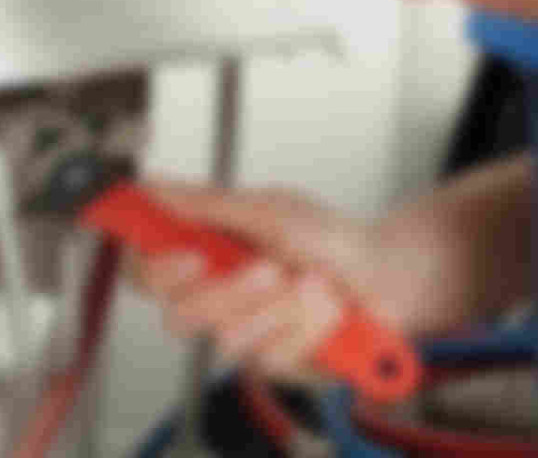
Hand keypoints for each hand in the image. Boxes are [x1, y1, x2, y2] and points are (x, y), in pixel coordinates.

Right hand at [125, 182, 468, 382]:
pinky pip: (269, 355)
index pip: (148, 270)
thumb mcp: (270, 209)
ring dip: (278, 305)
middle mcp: (219, 293)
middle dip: (230, 290)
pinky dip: (306, 324)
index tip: (191, 255)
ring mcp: (245, 328)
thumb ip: (209, 203)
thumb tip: (154, 186)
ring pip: (225, 336)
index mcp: (209, 251)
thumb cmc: (328, 236)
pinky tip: (324, 308)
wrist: (382, 274)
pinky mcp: (273, 358)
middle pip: (178, 313)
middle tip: (268, 267)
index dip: (156, 268)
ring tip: (310, 282)